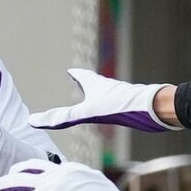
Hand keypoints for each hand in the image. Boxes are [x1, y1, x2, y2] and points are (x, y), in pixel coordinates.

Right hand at [27, 68, 177, 132]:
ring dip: (100, 93)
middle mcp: (110, 89)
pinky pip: (119, 104)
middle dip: (87, 82)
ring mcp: (122, 97)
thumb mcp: (87, 113)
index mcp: (97, 86)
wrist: (156, 108)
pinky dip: (113, 105)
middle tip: (82, 80)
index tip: (70, 70)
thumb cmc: (124, 106)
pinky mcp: (133, 107)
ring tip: (98, 95)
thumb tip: (35, 120)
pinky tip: (118, 112)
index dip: (76, 74)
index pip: (82, 77)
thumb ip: (63, 117)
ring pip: (108, 93)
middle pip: (95, 83)